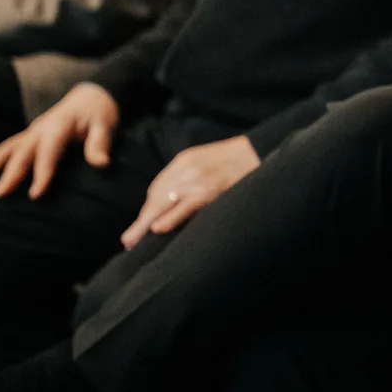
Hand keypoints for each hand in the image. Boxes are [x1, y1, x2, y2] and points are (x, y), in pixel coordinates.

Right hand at [0, 82, 119, 198]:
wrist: (91, 94)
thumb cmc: (100, 113)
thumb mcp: (106, 125)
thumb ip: (100, 144)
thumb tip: (102, 164)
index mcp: (60, 126)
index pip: (49, 151)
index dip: (42, 172)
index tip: (35, 195)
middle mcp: (42, 128)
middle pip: (23, 151)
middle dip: (11, 172)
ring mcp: (34, 130)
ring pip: (10, 146)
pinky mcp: (31, 134)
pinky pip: (10, 145)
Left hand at [120, 135, 259, 248]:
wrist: (263, 150)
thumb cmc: (241, 162)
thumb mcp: (211, 163)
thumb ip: (193, 176)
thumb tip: (177, 200)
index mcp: (186, 160)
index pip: (159, 187)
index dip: (149, 209)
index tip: (142, 226)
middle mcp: (186, 168)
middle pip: (156, 196)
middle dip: (142, 219)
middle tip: (129, 240)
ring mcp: (196, 179)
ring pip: (163, 202)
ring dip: (145, 223)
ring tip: (133, 241)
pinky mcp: (208, 189)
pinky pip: (183, 206)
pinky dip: (168, 217)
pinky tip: (156, 229)